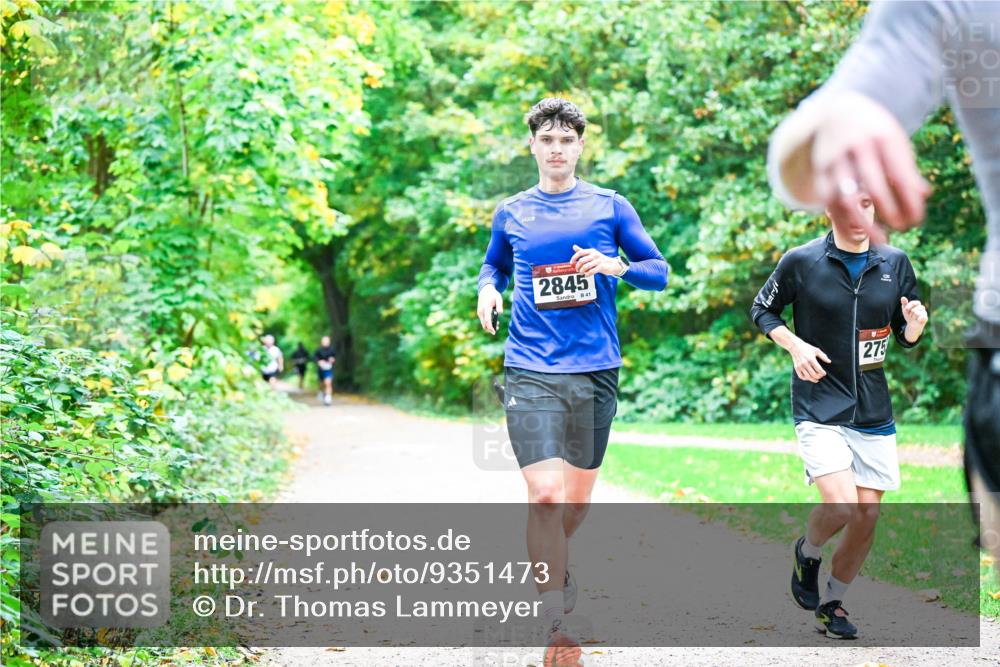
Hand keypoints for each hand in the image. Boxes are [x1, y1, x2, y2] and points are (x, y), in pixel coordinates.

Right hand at [477, 284, 502, 334]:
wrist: (485, 291)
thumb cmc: (493, 295)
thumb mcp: (498, 298)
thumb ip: (499, 305)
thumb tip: (500, 313)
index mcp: (486, 308)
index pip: (487, 320)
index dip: (490, 327)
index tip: (494, 332)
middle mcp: (481, 311)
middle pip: (484, 324)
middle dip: (490, 329)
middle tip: (497, 328)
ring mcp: (479, 313)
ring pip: (483, 324)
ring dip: (489, 326)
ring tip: (497, 325)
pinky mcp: (479, 313)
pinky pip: (483, 321)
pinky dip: (487, 323)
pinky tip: (494, 322)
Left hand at [570, 244, 618, 276]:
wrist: (612, 264)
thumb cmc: (599, 260)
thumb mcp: (591, 254)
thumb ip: (582, 251)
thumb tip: (573, 246)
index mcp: (591, 251)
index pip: (580, 252)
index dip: (574, 258)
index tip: (571, 263)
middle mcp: (595, 254)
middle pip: (582, 260)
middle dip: (577, 266)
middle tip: (577, 270)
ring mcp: (598, 260)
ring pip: (586, 266)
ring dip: (582, 271)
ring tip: (581, 273)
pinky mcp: (602, 266)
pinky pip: (592, 271)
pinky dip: (587, 274)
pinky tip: (586, 275)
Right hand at [789, 339, 831, 382]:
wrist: (795, 346)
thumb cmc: (807, 348)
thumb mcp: (816, 350)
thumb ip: (823, 356)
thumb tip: (829, 362)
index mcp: (811, 359)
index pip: (819, 369)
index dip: (823, 373)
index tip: (824, 373)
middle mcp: (805, 363)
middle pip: (814, 374)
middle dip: (819, 376)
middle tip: (821, 375)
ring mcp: (800, 366)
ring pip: (808, 377)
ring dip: (813, 379)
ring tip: (817, 379)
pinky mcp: (796, 368)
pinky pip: (801, 376)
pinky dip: (806, 379)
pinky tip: (809, 378)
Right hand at [811, 93, 930, 241]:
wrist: (836, 110)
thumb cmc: (873, 130)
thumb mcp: (894, 141)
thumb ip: (906, 168)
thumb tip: (922, 196)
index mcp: (882, 137)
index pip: (899, 174)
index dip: (909, 201)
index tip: (917, 219)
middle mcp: (857, 147)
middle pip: (875, 187)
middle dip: (890, 213)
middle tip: (903, 229)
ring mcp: (835, 159)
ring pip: (847, 198)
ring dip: (864, 223)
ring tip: (879, 240)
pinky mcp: (820, 170)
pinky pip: (829, 200)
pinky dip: (842, 218)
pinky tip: (855, 230)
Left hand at [901, 296, 927, 341]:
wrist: (912, 325)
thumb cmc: (909, 316)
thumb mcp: (905, 310)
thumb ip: (904, 303)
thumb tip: (903, 297)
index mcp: (918, 304)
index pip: (914, 302)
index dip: (909, 306)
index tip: (906, 309)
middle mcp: (922, 308)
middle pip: (914, 308)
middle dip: (910, 313)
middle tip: (911, 316)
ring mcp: (924, 313)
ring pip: (917, 313)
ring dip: (913, 317)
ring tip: (913, 318)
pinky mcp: (925, 318)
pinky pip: (922, 317)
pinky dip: (918, 319)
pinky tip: (917, 320)